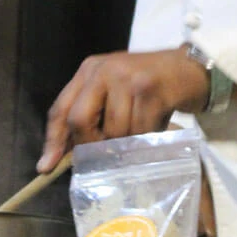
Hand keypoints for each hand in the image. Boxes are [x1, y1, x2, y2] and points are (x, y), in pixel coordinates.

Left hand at [37, 48, 208, 172]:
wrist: (190, 69)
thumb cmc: (148, 85)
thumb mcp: (114, 92)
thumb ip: (91, 115)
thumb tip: (63, 155)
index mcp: (89, 70)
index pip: (61, 107)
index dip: (53, 139)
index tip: (46, 166)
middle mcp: (104, 70)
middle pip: (80, 120)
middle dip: (91, 144)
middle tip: (107, 152)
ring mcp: (127, 78)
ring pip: (113, 131)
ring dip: (127, 142)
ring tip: (141, 130)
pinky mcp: (150, 90)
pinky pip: (139, 131)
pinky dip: (147, 137)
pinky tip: (156, 124)